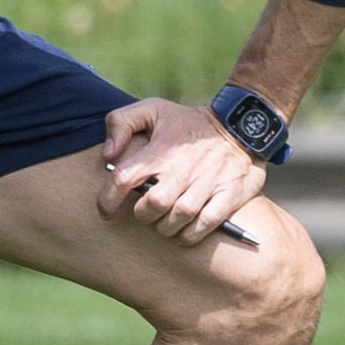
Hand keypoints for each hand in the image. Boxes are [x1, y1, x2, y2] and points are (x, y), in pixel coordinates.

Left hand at [99, 97, 267, 245]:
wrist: (240, 125)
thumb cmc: (188, 122)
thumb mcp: (152, 109)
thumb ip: (121, 123)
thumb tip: (108, 155)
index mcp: (161, 150)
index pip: (124, 178)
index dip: (107, 200)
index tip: (105, 211)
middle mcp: (182, 169)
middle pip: (153, 205)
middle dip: (142, 215)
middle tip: (144, 213)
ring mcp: (207, 183)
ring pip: (178, 219)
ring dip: (165, 227)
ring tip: (163, 222)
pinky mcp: (228, 195)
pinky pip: (205, 225)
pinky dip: (190, 235)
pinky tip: (184, 232)